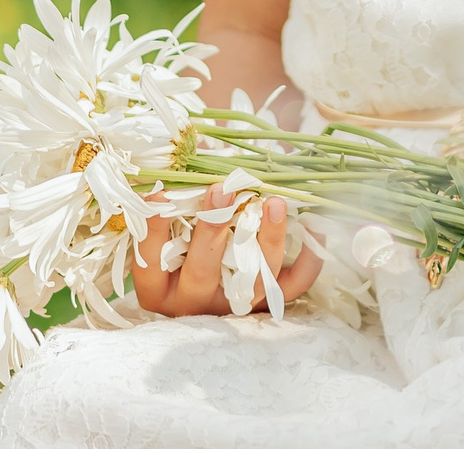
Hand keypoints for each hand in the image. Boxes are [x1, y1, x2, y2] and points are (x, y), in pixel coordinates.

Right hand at [129, 183, 322, 315]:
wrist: (206, 294)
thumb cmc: (180, 246)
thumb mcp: (170, 228)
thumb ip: (177, 200)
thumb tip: (190, 155)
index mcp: (158, 286)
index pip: (150, 260)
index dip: (154, 228)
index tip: (161, 192)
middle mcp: (192, 301)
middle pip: (202, 272)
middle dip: (213, 229)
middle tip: (222, 189)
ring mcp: (230, 308)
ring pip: (251, 284)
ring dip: (266, 241)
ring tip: (274, 203)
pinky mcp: (264, 308)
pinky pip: (290, 288)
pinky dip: (307, 261)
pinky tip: (314, 227)